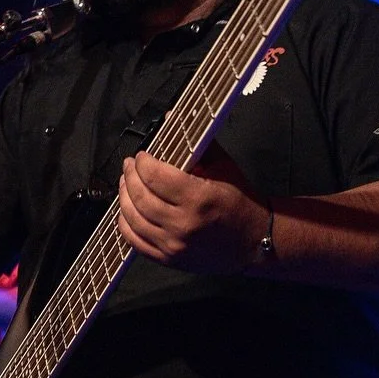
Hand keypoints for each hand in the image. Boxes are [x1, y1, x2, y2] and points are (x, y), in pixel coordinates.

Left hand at [116, 149, 268, 273]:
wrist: (255, 241)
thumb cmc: (240, 202)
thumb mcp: (224, 167)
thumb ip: (197, 143)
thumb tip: (172, 119)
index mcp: (198, 198)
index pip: (155, 176)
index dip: (143, 162)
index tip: (142, 155)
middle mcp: (183, 224)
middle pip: (140, 196)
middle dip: (130, 176)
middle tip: (130, 165)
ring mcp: (174, 245)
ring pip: (133, 218)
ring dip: (124, 197)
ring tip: (125, 184)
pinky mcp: (169, 259)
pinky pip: (135, 241)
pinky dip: (125, 224)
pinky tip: (126, 211)